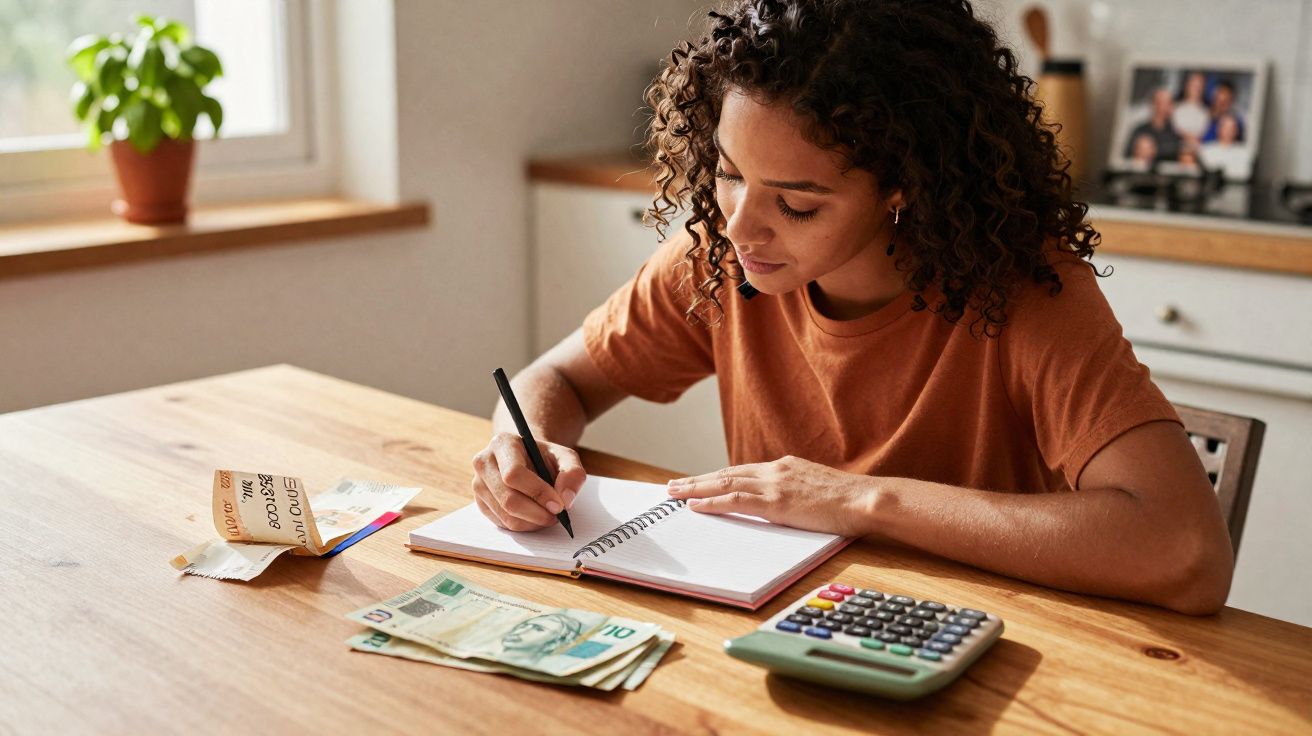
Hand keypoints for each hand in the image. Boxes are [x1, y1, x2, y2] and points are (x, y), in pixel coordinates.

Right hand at [471, 432, 585, 531]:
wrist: (528, 459)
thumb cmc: (545, 457)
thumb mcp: (566, 457)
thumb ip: (573, 473)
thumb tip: (565, 498)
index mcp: (502, 443)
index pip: (514, 474)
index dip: (538, 492)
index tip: (559, 505)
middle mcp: (484, 463)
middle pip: (508, 499)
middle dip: (537, 513)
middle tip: (557, 515)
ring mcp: (478, 484)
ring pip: (506, 516)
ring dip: (533, 522)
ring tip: (549, 515)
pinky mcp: (480, 503)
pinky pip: (503, 524)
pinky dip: (524, 525)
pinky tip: (535, 516)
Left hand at [665, 455, 876, 536]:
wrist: (866, 498)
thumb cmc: (850, 500)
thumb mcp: (818, 488)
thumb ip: (797, 492)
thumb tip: (786, 504)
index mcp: (785, 466)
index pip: (743, 471)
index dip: (717, 477)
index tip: (699, 481)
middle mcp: (776, 470)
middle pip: (727, 473)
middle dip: (697, 480)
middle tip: (673, 486)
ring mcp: (775, 484)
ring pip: (724, 483)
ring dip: (695, 488)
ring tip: (674, 493)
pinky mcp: (777, 501)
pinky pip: (735, 500)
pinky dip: (712, 502)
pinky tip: (696, 506)